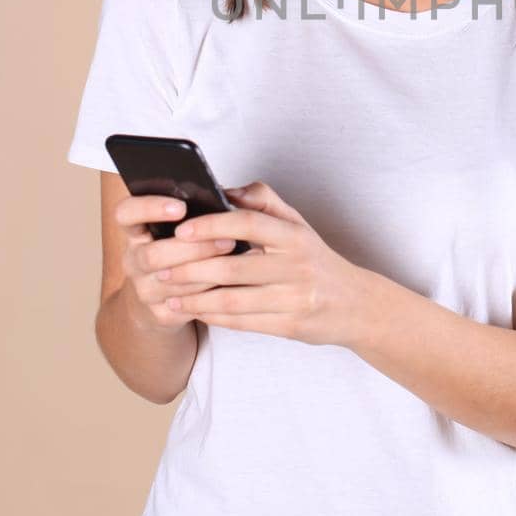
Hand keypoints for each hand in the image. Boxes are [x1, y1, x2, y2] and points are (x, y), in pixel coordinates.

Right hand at [113, 192, 242, 330]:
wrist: (161, 302)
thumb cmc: (181, 252)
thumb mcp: (182, 228)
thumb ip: (204, 207)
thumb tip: (233, 197)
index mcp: (136, 232)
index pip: (126, 214)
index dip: (148, 208)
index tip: (180, 207)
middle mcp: (133, 261)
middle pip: (152, 255)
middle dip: (193, 248)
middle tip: (227, 241)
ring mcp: (144, 290)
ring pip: (172, 282)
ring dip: (207, 271)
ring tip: (237, 261)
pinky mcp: (160, 314)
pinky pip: (187, 305)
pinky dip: (211, 294)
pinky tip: (232, 285)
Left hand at [159, 181, 369, 346]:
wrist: (355, 303)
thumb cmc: (315, 258)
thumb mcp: (297, 223)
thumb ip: (263, 201)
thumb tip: (224, 190)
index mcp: (295, 235)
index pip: (248, 223)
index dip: (211, 225)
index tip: (181, 229)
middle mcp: (296, 265)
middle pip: (233, 266)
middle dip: (190, 268)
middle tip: (160, 268)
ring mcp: (294, 298)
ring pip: (233, 300)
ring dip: (195, 298)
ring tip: (168, 295)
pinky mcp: (290, 326)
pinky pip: (243, 322)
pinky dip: (213, 317)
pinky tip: (194, 311)